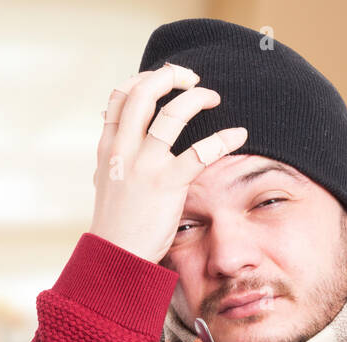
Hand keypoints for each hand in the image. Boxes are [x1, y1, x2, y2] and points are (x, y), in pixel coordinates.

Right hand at [90, 62, 247, 263]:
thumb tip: (119, 138)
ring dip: (197, 97)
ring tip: (214, 97)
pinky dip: (223, 138)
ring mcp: (144, 166)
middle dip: (170, 76)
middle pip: (143, 92)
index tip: (164, 80)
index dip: (143, 80)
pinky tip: (239, 135)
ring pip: (172, 112)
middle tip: (192, 78)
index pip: (119, 97)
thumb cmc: (117, 226)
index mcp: (108, 148)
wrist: (115, 259)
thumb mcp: (108, 183)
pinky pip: (201, 151)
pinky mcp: (167, 184)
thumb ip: (115, 157)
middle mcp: (123, 150)